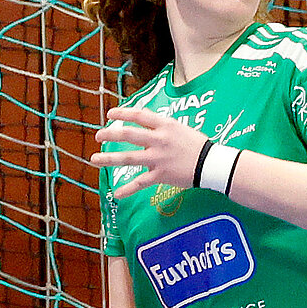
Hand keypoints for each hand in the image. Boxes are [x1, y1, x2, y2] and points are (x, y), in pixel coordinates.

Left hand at [88, 107, 208, 200]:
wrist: (212, 164)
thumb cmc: (198, 145)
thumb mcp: (180, 128)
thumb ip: (162, 127)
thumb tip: (144, 125)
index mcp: (165, 125)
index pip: (139, 115)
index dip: (122, 113)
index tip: (110, 114)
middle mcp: (158, 140)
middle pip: (128, 134)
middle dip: (110, 134)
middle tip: (98, 135)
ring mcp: (158, 158)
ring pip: (128, 158)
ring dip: (109, 159)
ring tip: (94, 160)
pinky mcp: (161, 175)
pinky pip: (141, 183)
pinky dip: (128, 189)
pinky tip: (116, 194)